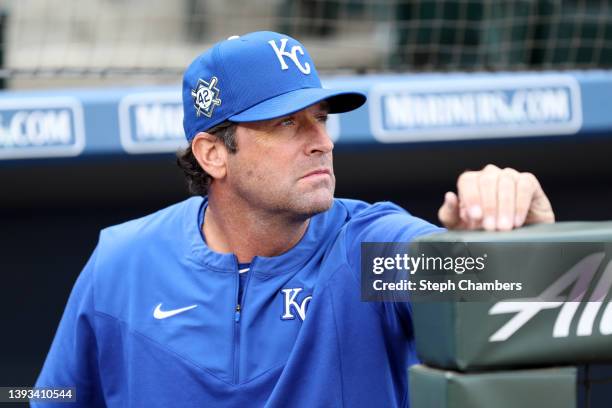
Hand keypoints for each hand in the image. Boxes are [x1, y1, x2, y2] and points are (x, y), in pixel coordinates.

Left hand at [438, 164, 554, 230]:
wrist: (511, 238)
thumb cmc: (482, 229)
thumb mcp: (460, 226)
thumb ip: (450, 213)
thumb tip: (450, 197)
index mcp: (470, 182)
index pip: (467, 180)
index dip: (471, 197)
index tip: (475, 216)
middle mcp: (489, 175)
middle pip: (487, 181)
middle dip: (489, 206)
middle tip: (491, 227)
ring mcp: (509, 176)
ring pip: (505, 183)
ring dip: (504, 207)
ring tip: (504, 227)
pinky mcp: (528, 182)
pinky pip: (524, 186)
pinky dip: (520, 204)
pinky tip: (517, 220)